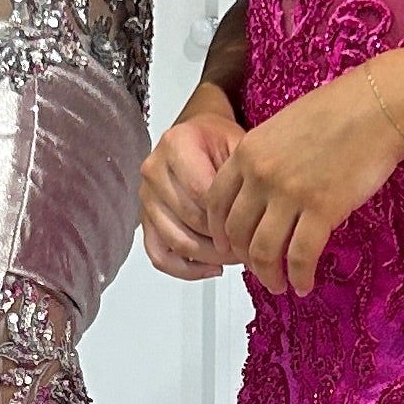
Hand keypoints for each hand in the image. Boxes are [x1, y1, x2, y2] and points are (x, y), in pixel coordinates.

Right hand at [141, 95, 240, 278]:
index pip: (203, 193)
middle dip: (225, 240)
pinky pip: (159, 255)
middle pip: (191, 220)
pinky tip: (211, 268)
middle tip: (251, 247)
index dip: (230, 218)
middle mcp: (154, 170)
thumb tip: (258, 221)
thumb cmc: (217, 140)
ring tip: (236, 257)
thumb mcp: (239, 143)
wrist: (197, 135)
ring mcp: (146, 197)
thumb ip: (244, 176)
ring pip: (177, 241)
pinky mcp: (144, 219)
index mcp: (176, 145)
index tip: (254, 229)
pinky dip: (186, 269)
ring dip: (210, 256)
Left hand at [203, 65, 403, 293]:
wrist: (378, 105)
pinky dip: (300, 276)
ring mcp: (289, 194)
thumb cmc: (341, 109)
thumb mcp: (283, 125)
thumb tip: (261, 189)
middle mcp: (261, 175)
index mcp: (248, 151)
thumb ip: (264, 157)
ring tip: (278, 285)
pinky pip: (301, 255)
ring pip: (263, 251)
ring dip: (268, 275)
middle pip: (236, 232)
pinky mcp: (322, 210)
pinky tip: (304, 283)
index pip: (215, 202)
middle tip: (256, 269)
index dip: (218, 230)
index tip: (227, 244)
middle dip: (243, 258)